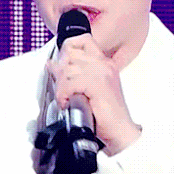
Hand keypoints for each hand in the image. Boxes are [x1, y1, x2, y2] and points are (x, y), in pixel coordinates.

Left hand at [47, 34, 140, 154]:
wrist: (121, 132)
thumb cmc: (105, 115)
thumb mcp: (86, 89)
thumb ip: (72, 74)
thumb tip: (52, 64)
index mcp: (104, 63)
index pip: (83, 40)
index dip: (68, 48)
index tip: (62, 65)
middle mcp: (104, 64)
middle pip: (70, 54)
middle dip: (61, 73)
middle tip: (63, 89)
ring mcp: (102, 73)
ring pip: (68, 69)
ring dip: (61, 86)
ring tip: (66, 98)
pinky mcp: (98, 85)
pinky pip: (70, 83)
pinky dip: (64, 94)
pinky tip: (68, 103)